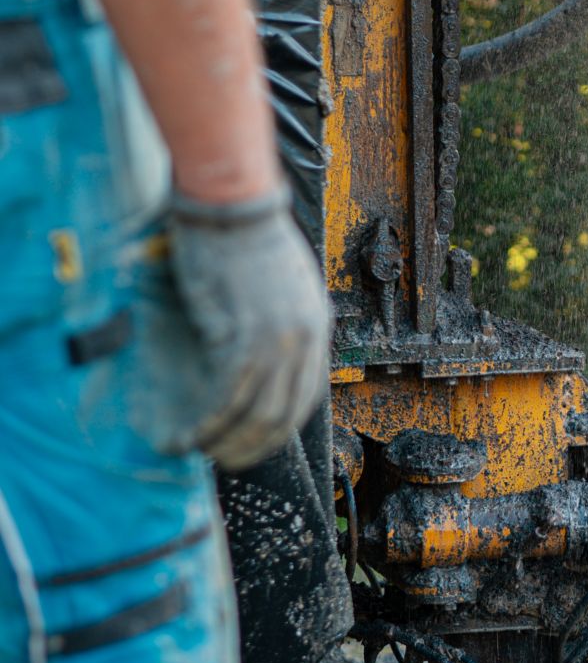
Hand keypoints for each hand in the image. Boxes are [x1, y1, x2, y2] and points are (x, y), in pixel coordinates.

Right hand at [167, 184, 328, 470]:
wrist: (231, 203)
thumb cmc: (245, 233)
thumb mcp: (281, 283)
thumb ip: (279, 319)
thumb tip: (259, 351)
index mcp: (317, 324)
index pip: (307, 394)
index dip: (279, 426)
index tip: (254, 440)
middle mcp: (305, 338)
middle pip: (285, 413)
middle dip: (255, 445)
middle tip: (227, 459)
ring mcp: (277, 339)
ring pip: (258, 413)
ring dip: (230, 441)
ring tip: (204, 452)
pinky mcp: (243, 335)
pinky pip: (230, 396)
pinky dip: (212, 422)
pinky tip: (194, 433)